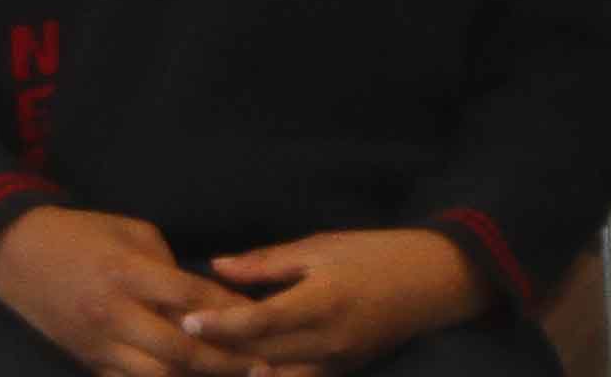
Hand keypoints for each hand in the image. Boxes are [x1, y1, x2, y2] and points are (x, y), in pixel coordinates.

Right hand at [0, 206, 255, 376]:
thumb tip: (198, 296)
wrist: (14, 252)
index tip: (263, 323)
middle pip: (181, 349)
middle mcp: (116, 314)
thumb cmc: (78, 232)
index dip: (231, 314)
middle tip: (262, 369)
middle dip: (224, 362)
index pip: (192, 299)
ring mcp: (100, 343)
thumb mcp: (127, 229)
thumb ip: (165, 264)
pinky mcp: (87, 361)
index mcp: (129, 272)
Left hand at [192, 229, 485, 369]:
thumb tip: (217, 267)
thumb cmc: (373, 254)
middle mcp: (328, 341)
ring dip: (240, 369)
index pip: (260, 322)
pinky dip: (268, 375)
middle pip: (261, 356)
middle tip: (180, 338)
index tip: (185, 318)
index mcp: (321, 301)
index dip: (220, 324)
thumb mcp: (320, 246)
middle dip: (219, 350)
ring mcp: (336, 363)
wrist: (430, 283)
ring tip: (204, 356)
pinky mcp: (341, 373)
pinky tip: (242, 365)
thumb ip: (266, 262)